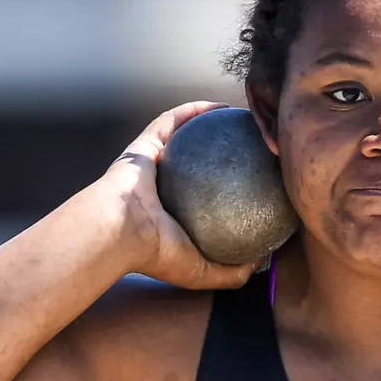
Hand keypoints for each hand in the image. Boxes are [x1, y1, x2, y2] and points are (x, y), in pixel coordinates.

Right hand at [94, 101, 257, 290]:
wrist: (118, 233)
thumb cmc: (156, 255)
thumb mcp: (202, 272)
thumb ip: (232, 272)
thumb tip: (261, 263)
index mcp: (173, 217)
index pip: (207, 202)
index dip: (232, 191)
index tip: (259, 182)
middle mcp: (163, 189)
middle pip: (198, 166)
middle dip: (223, 154)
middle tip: (253, 148)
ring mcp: (152, 165)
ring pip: (185, 138)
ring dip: (210, 126)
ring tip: (240, 120)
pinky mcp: (143, 145)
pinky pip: (172, 122)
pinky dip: (194, 112)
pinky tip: (222, 107)